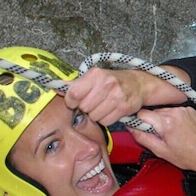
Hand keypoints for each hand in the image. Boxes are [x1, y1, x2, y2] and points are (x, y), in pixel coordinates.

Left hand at [64, 65, 190, 126]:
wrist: (138, 84)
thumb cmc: (112, 81)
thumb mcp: (94, 77)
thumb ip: (75, 84)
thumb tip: (56, 87)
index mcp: (96, 74)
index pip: (73, 93)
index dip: (71, 101)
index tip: (75, 101)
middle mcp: (106, 83)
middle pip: (84, 107)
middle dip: (86, 108)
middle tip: (93, 102)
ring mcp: (117, 96)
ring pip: (94, 116)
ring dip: (96, 114)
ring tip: (103, 106)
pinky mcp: (124, 108)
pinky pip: (106, 121)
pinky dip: (106, 119)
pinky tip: (110, 110)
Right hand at [128, 107, 195, 195]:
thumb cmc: (187, 156)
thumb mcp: (160, 151)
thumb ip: (142, 137)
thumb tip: (130, 127)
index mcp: (167, 122)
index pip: (141, 114)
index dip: (139, 123)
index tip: (140, 130)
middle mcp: (175, 112)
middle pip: (152, 112)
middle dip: (152, 123)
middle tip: (160, 137)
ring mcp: (183, 110)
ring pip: (162, 111)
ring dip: (162, 121)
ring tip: (171, 134)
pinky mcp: (189, 110)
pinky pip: (173, 111)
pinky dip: (172, 119)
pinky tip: (178, 130)